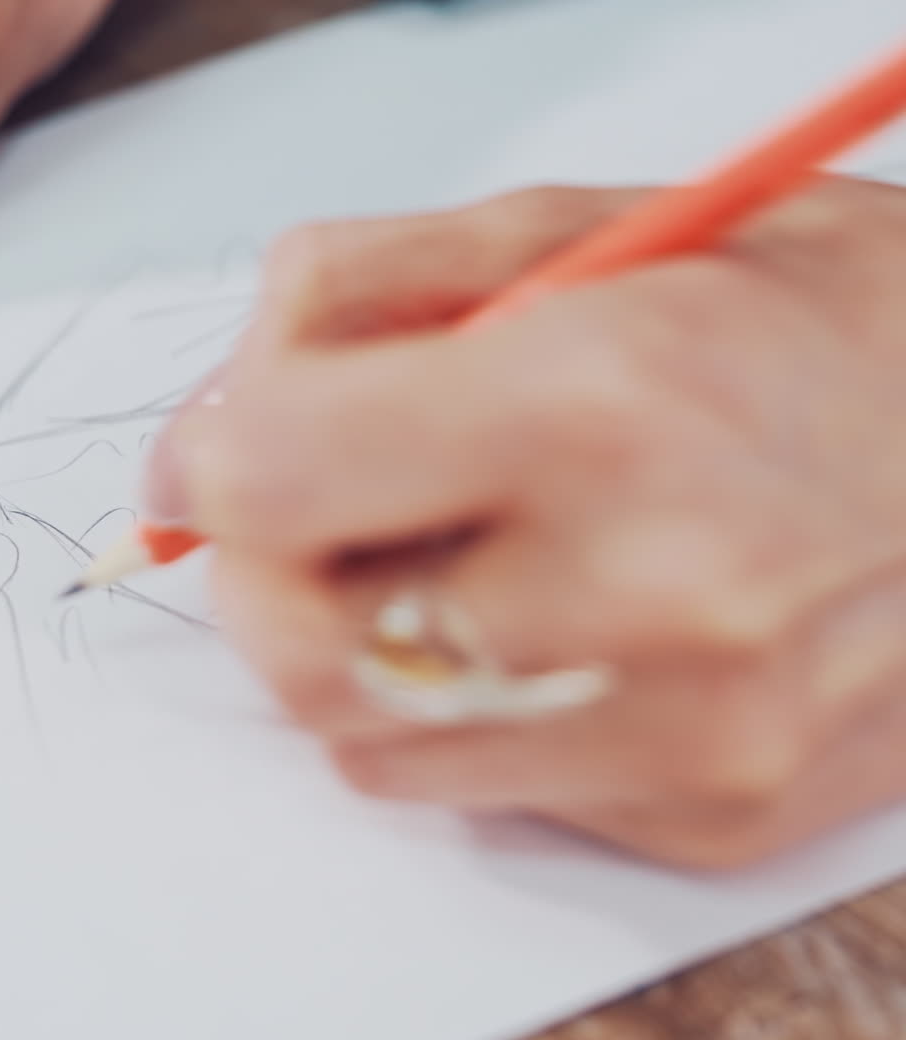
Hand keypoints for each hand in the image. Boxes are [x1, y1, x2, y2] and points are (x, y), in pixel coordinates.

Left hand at [153, 178, 905, 867]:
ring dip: (350, 642)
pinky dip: (456, 710)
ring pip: (365, 736)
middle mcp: (649, 591)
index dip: (209, 462)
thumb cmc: (831, 317)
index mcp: (605, 401)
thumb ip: (366, 293)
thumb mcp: (599, 228)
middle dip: (261, 567)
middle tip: (312, 502)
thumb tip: (208, 421)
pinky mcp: (711, 811)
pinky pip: (481, 788)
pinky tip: (539, 628)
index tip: (214, 449)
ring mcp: (688, 730)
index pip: (274, 481)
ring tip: (442, 549)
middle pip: (296, 641)